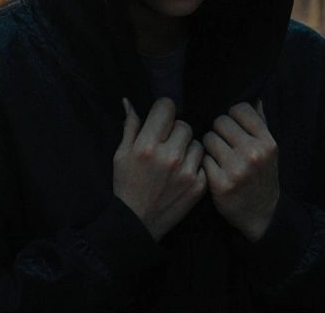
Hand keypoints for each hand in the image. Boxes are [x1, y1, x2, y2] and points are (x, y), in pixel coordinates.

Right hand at [113, 97, 207, 240]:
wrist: (138, 223)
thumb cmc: (127, 186)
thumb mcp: (121, 155)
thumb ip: (130, 127)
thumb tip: (129, 101)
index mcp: (147, 146)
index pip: (166, 108)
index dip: (163, 112)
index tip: (160, 121)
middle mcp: (169, 156)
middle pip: (184, 124)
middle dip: (175, 132)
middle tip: (166, 145)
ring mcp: (186, 172)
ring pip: (197, 142)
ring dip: (187, 148)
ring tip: (175, 161)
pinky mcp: (199, 186)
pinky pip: (203, 162)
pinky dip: (195, 166)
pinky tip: (183, 174)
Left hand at [202, 101, 279, 241]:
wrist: (261, 213)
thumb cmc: (262, 175)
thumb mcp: (269, 149)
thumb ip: (260, 122)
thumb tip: (253, 96)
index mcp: (267, 142)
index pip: (240, 109)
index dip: (232, 117)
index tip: (233, 128)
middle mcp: (253, 153)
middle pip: (220, 122)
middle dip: (219, 131)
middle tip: (223, 143)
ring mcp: (236, 169)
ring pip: (208, 139)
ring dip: (210, 147)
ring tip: (218, 157)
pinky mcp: (220, 183)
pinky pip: (202, 159)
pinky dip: (205, 164)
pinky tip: (214, 171)